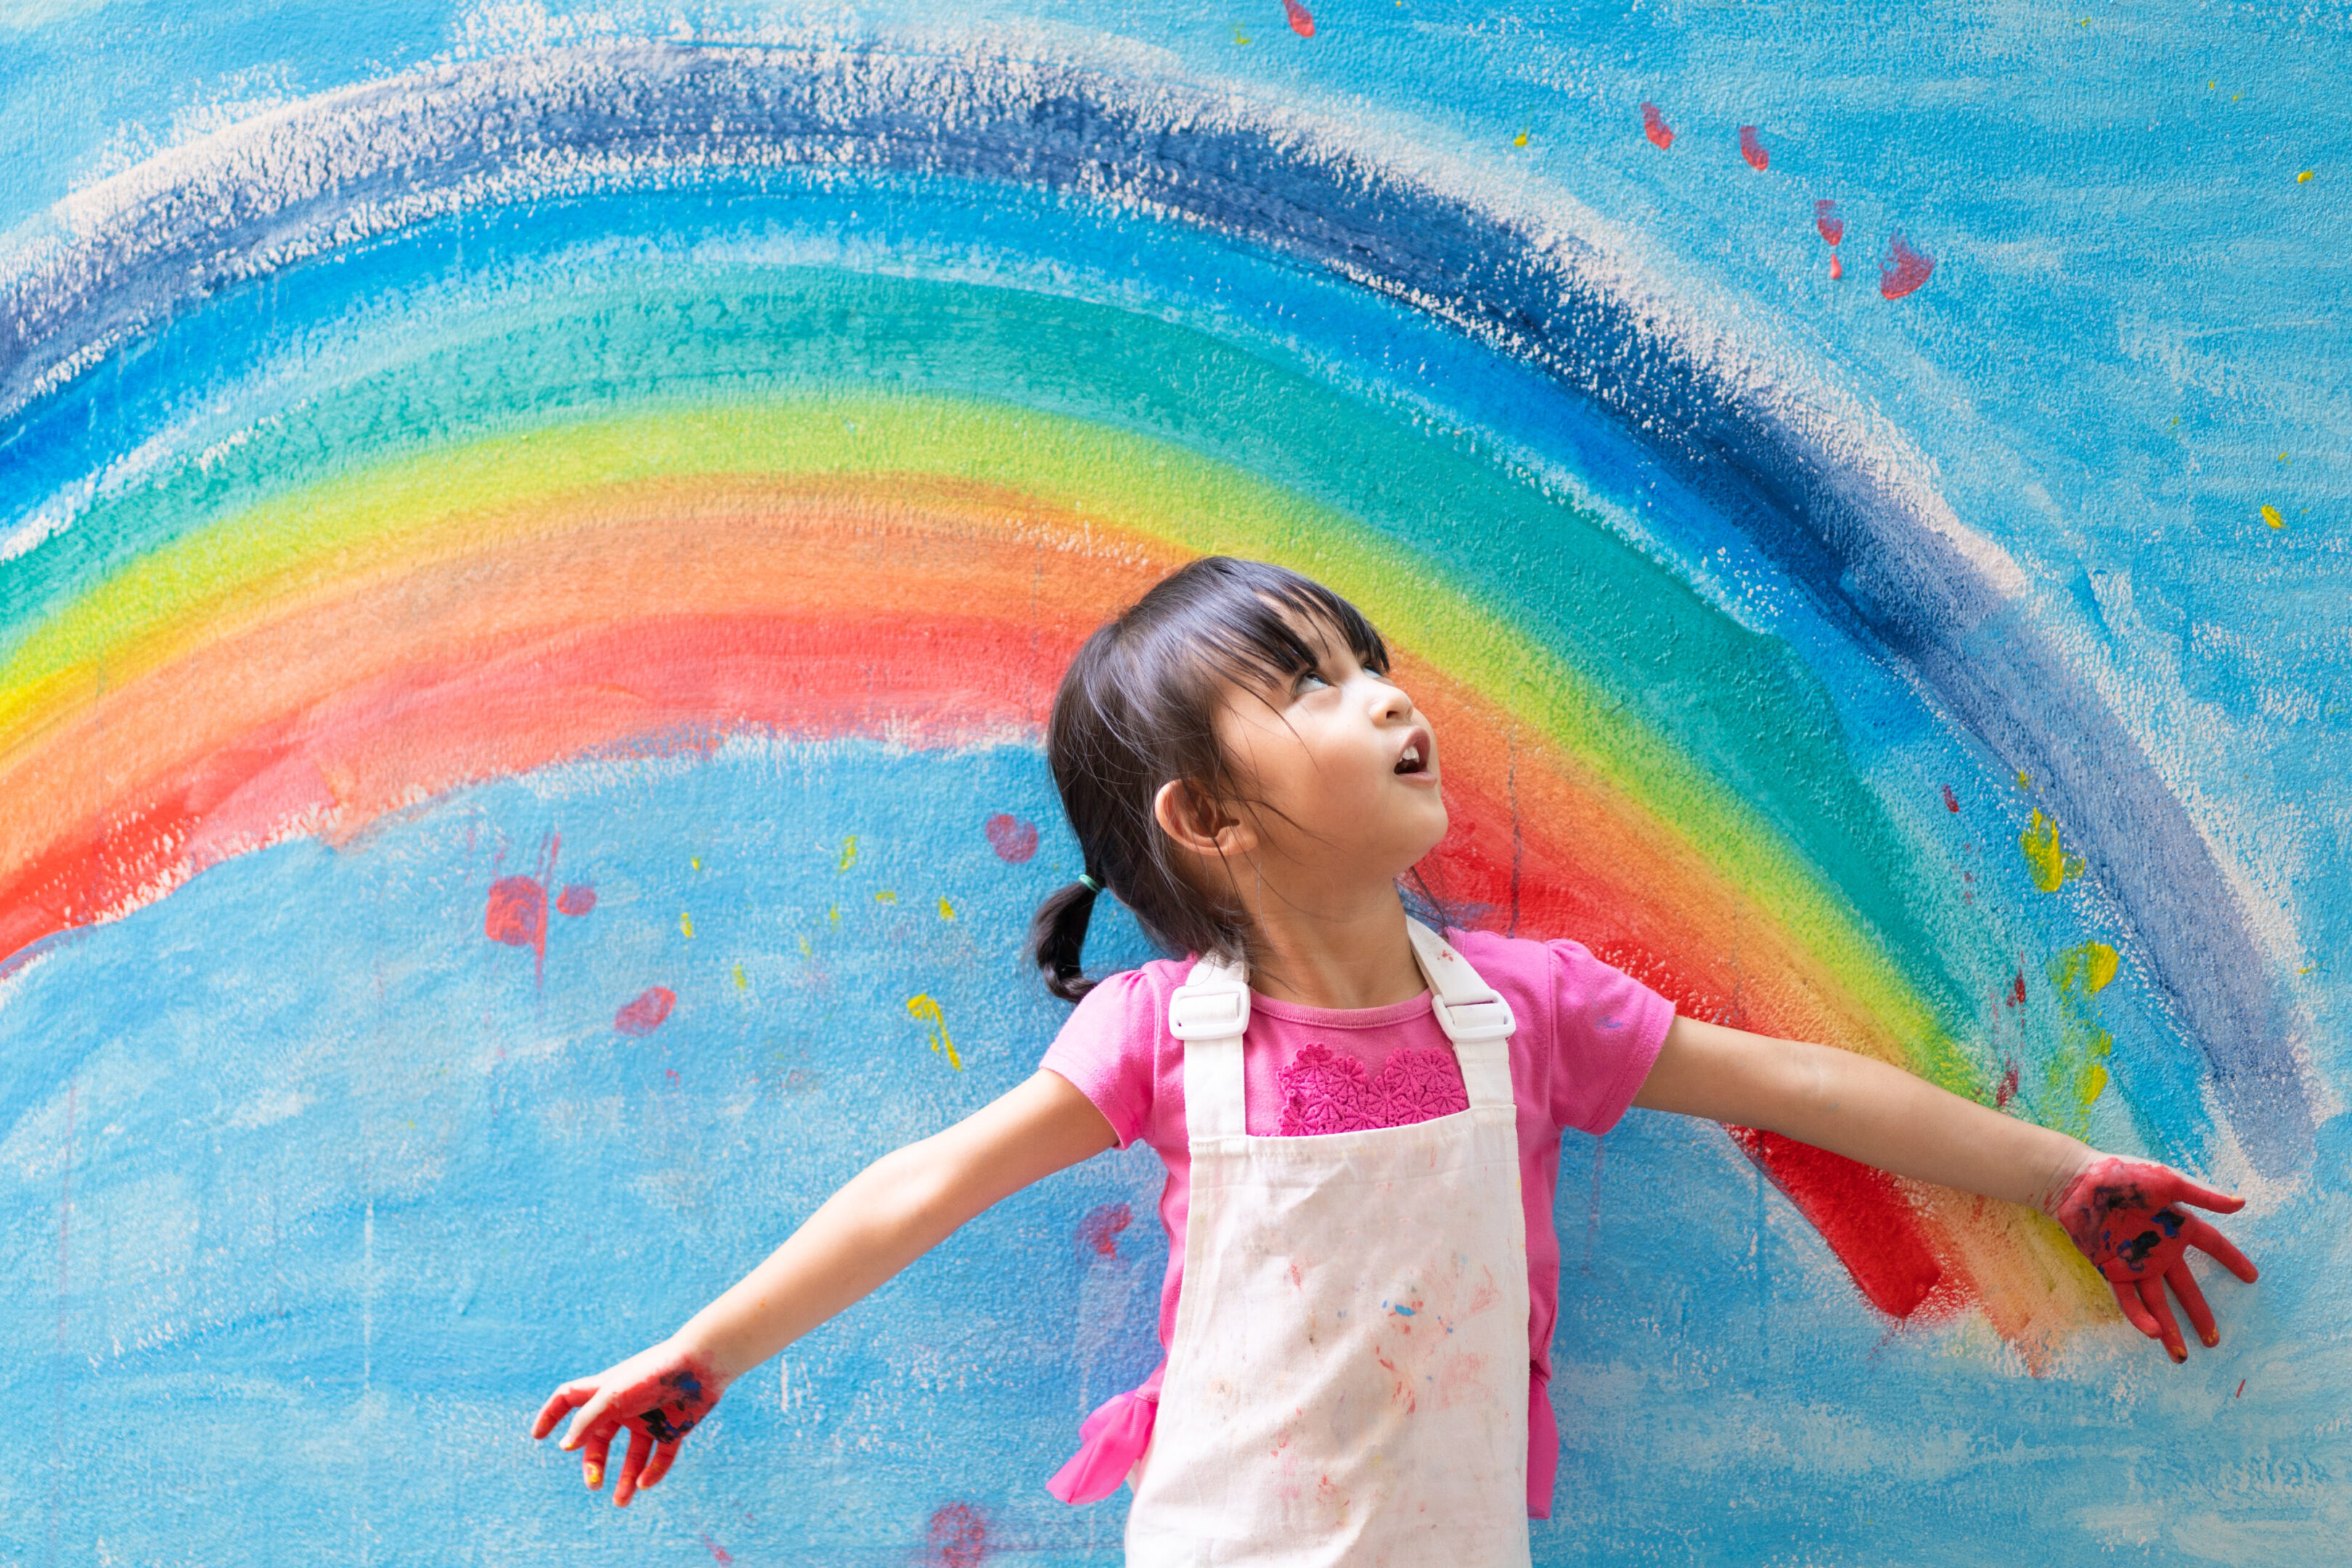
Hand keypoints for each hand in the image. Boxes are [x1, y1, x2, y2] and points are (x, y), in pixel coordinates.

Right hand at [530, 1338, 732, 1506]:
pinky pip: (661, 1457)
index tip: (537, 1436)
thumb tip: (566, 1445)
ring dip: (626, 1479)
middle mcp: (625, 1406)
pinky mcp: (674, 1428)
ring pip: (633, 1455)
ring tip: (621, 1502)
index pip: (569, 1399)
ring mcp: (649, 1418)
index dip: (551, 1415)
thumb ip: (587, 1421)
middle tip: (594, 1483)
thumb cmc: (653, 1374)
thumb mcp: (612, 1397)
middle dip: (594, 1463)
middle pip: (599, 1439)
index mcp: (605, 1391)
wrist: (702, 1365)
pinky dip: (653, 1472)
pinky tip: (645, 1484)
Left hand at [2045, 1154, 2258, 1361]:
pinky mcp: (2111, 1269)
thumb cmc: (2122, 1174)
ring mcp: (2136, 1262)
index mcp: (2177, 1225)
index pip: (2213, 1246)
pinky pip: (2128, 1299)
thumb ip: (2203, 1195)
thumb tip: (2241, 1203)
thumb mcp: (2168, 1181)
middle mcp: (2160, 1249)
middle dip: (2200, 1314)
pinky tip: (2153, 1333)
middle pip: (2186, 1288)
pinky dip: (2140, 1317)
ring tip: (2183, 1357)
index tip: (2252, 1277)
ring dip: (2169, 1329)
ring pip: (2157, 1302)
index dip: (2232, 1260)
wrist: (2077, 1182)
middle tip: (2215, 1341)